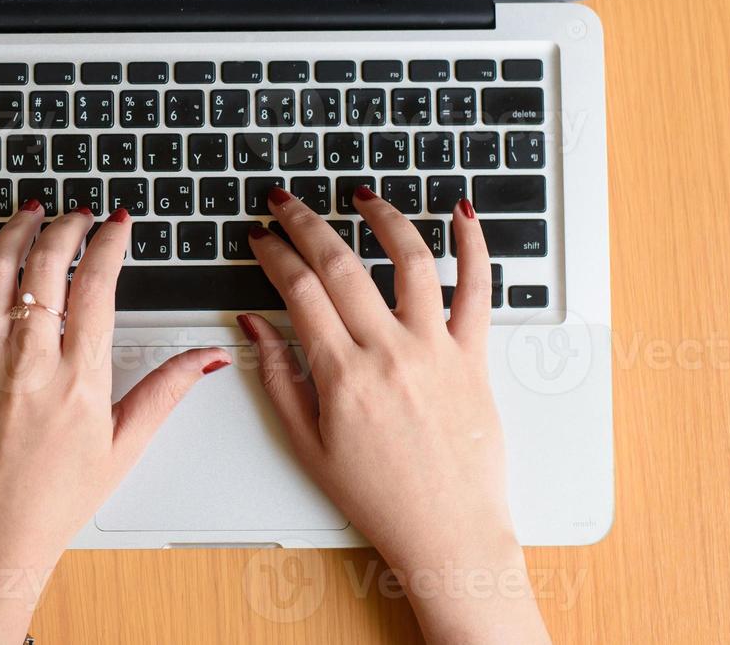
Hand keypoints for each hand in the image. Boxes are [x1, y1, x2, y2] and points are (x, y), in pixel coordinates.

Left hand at [0, 204, 229, 644]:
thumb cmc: (55, 502)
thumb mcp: (124, 446)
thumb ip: (166, 391)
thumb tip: (207, 357)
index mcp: (80, 378)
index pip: (97, 285)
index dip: (109, 243)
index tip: (116, 224)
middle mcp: (30, 362)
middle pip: (47, 268)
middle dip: (66, 227)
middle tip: (76, 215)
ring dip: (14, 233)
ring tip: (29, 213)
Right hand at [239, 186, 550, 644]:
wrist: (448, 533)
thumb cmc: (378, 497)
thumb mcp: (307, 445)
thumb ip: (278, 378)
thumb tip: (251, 326)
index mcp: (343, 376)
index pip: (299, 290)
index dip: (274, 254)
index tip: (260, 237)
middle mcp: (389, 353)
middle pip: (342, 264)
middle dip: (306, 223)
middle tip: (285, 202)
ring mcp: (436, 350)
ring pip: (411, 261)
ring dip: (383, 218)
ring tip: (361, 196)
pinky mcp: (474, 356)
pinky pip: (478, 291)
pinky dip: (475, 246)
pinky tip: (463, 213)